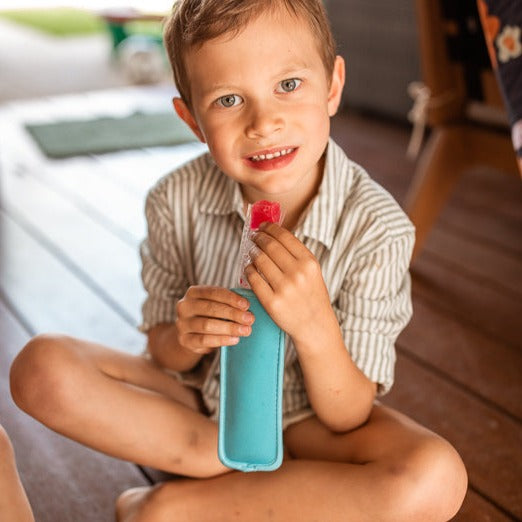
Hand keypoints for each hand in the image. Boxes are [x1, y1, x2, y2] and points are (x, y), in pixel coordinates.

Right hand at [175, 286, 254, 353]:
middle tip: (250, 319)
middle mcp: (184, 306)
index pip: (213, 292)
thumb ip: (228, 302)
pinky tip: (234, 339)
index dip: (231, 298)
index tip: (247, 305)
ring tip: (245, 330)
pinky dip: (221, 340)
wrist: (192, 335)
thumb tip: (247, 305)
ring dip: (229, 328)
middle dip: (233, 313)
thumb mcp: (217, 304)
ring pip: (207, 325)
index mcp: (193, 292)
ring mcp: (182, 324)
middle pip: (210, 308)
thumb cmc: (210, 315)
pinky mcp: (184, 340)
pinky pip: (203, 340)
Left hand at [245, 223, 335, 344]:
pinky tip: (249, 269)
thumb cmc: (311, 296)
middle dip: (258, 238)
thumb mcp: (312, 272)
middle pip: (269, 245)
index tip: (262, 226)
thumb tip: (272, 234)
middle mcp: (298, 273)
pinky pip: (253, 278)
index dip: (270, 228)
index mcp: (309, 263)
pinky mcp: (272, 302)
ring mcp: (284, 288)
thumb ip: (295, 254)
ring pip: (259, 260)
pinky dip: (248, 270)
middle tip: (253, 237)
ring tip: (251, 253)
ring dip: (252, 253)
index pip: (284, 236)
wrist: (315, 326)